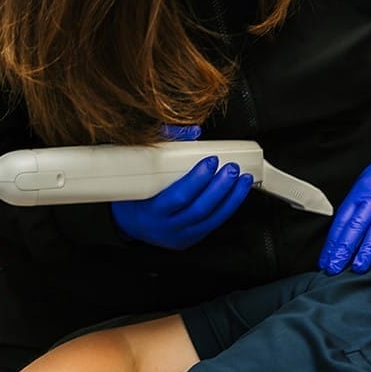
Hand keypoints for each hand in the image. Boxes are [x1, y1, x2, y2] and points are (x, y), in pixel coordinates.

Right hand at [110, 124, 252, 249]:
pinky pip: (214, 224)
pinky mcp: (191, 238)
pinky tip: (237, 193)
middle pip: (200, 209)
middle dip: (220, 187)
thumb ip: (163, 147)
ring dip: (231, 197)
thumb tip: (192, 133)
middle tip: (232, 168)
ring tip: (243, 179)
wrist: (127, 222)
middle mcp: (167, 227)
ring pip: (212, 219)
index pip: (179, 196)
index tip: (211, 160)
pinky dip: (228, 207)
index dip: (198, 179)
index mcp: (152, 211)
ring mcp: (180, 236)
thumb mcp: (139, 172)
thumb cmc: (132, 195)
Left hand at [319, 145, 370, 273]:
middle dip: (343, 250)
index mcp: (360, 194)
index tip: (326, 259)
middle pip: (355, 227)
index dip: (332, 242)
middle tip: (334, 268)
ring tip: (357, 268)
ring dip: (365, 251)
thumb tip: (343, 232)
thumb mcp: (366, 184)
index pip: (342, 221)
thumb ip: (356, 207)